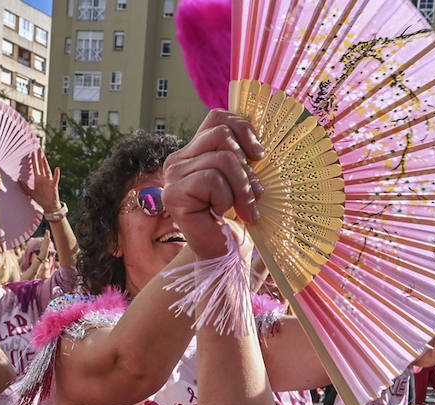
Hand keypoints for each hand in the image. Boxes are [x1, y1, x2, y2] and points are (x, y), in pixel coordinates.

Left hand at [24, 148, 61, 212]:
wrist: (48, 206)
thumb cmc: (40, 199)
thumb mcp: (30, 192)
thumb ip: (25, 186)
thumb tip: (19, 181)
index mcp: (38, 178)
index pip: (35, 167)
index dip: (33, 159)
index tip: (32, 151)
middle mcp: (43, 178)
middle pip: (41, 165)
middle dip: (39, 157)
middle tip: (38, 148)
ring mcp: (49, 181)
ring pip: (47, 170)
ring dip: (45, 164)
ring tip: (43, 157)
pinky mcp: (53, 185)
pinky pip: (55, 179)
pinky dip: (57, 174)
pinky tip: (57, 168)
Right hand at [162, 110, 265, 258]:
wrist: (228, 257)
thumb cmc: (240, 221)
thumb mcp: (248, 180)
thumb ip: (247, 155)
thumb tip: (261, 135)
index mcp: (195, 152)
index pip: (217, 117)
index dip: (243, 129)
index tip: (259, 156)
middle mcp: (179, 160)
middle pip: (222, 134)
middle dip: (247, 167)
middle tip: (254, 195)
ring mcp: (173, 177)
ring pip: (222, 158)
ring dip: (242, 188)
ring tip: (244, 211)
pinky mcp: (173, 195)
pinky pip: (212, 180)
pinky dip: (226, 199)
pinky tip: (221, 216)